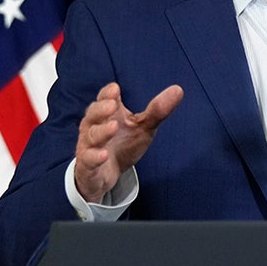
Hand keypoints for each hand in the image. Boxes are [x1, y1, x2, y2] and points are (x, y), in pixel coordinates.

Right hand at [73, 82, 182, 202]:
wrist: (106, 176)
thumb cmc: (123, 144)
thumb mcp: (143, 127)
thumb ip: (157, 111)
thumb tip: (178, 89)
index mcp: (107, 113)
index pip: (104, 98)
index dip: (108, 93)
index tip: (116, 89)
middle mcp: (94, 126)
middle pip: (93, 113)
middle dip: (102, 108)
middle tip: (113, 105)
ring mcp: (89, 145)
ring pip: (92, 135)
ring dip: (102, 131)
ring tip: (114, 127)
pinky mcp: (88, 165)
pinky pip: (88, 159)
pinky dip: (94, 157)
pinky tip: (103, 155)